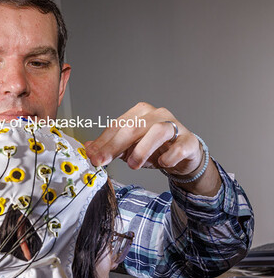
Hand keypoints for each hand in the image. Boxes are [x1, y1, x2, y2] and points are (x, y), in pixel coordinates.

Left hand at [85, 102, 209, 179]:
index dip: (102, 142)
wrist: (184, 154)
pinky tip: (162, 163)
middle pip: (133, 128)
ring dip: (142, 149)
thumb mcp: (130, 147)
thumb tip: (88, 148)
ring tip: (133, 164)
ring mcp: (175, 126)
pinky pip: (179, 147)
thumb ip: (111, 146)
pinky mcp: (189, 141)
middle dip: (114, 146)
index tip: (92, 156)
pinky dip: (169, 156)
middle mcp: (157, 115)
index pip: (117, 126)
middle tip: (102, 161)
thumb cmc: (156, 148)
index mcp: (140, 113)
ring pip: (157, 132)